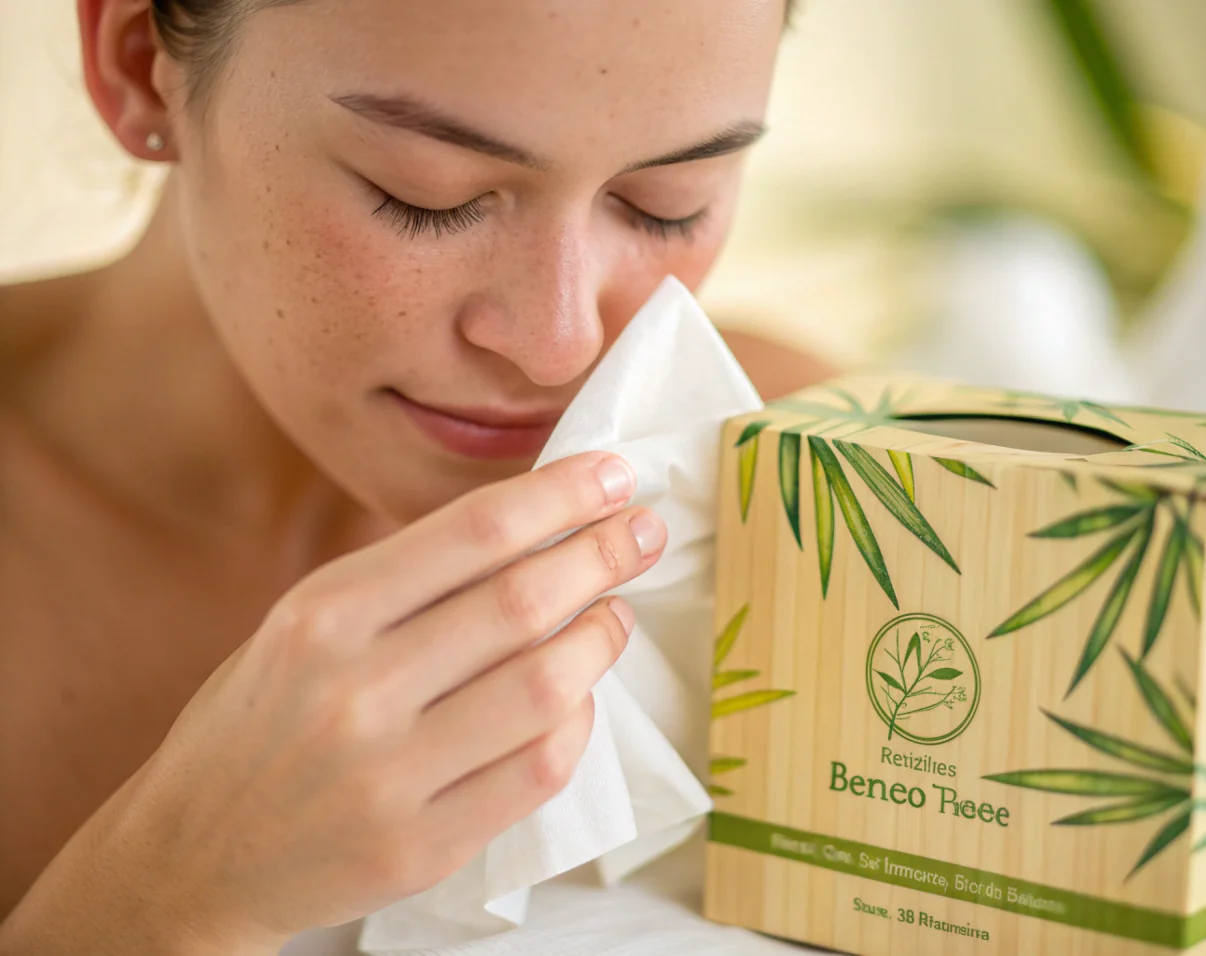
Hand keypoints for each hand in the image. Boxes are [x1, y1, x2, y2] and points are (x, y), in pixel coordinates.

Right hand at [2, 452, 663, 953]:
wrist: (196, 851)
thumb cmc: (263, 718)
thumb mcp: (304, 623)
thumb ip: (406, 581)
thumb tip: (536, 525)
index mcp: (322, 616)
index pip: (475, 532)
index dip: (561, 495)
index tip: (613, 473)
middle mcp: (355, 691)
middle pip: (522, 601)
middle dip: (602, 552)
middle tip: (642, 530)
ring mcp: (390, 777)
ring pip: (546, 685)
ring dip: (601, 636)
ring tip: (615, 612)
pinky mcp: (421, 847)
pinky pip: (538, 769)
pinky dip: (577, 721)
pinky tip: (579, 694)